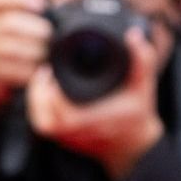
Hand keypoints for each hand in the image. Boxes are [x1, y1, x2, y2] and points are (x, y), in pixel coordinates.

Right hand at [0, 0, 52, 110]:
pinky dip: (27, 69)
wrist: (2, 58)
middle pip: (9, 24)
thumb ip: (55, 1)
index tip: (42, 5)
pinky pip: (8, 68)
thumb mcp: (36, 13)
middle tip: (50, 34)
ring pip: (9, 48)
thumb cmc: (25, 31)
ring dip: (33, 51)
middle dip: (34, 30)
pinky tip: (39, 67)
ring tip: (47, 52)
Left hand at [25, 23, 167, 178]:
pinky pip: (44, 126)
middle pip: (41, 117)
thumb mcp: (143, 86)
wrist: (135, 145)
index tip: (49, 71)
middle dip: (37, 93)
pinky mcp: (65, 140)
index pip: (58, 109)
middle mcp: (77, 133)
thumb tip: (133, 34)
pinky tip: (46, 95)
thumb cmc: (138, 115)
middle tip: (43, 73)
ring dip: (36, 102)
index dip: (46, 89)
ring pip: (40, 123)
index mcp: (92, 120)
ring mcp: (69, 139)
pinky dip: (40, 110)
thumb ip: (141, 60)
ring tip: (42, 82)